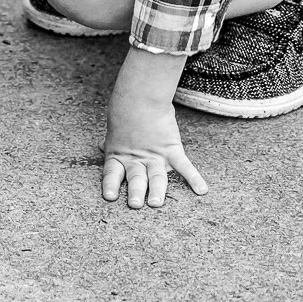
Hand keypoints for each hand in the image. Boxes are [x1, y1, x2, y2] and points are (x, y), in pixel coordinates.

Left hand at [101, 86, 207, 207]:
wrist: (141, 97)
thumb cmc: (126, 114)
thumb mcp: (115, 132)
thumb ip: (112, 145)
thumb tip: (100, 148)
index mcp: (120, 155)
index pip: (112, 173)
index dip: (110, 185)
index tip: (109, 197)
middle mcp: (137, 158)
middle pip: (136, 178)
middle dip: (136, 192)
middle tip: (134, 204)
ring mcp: (155, 155)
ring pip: (157, 177)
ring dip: (157, 191)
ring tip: (156, 203)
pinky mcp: (172, 149)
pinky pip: (184, 166)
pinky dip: (194, 178)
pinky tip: (202, 190)